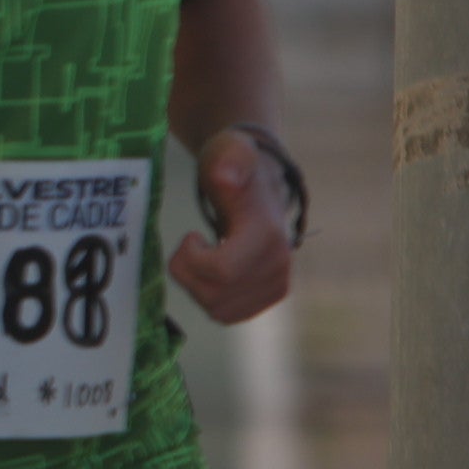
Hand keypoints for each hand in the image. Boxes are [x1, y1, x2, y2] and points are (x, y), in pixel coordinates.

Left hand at [171, 128, 297, 325]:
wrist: (256, 182)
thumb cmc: (234, 168)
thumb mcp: (228, 153)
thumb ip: (229, 161)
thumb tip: (226, 176)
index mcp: (269, 234)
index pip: (222, 271)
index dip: (192, 259)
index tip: (192, 235)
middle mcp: (279, 264)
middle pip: (214, 295)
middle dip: (189, 272)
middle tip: (192, 245)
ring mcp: (278, 283)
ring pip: (218, 309)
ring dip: (197, 285)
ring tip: (204, 256)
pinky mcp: (271, 296)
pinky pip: (227, 315)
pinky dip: (210, 297)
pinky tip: (213, 272)